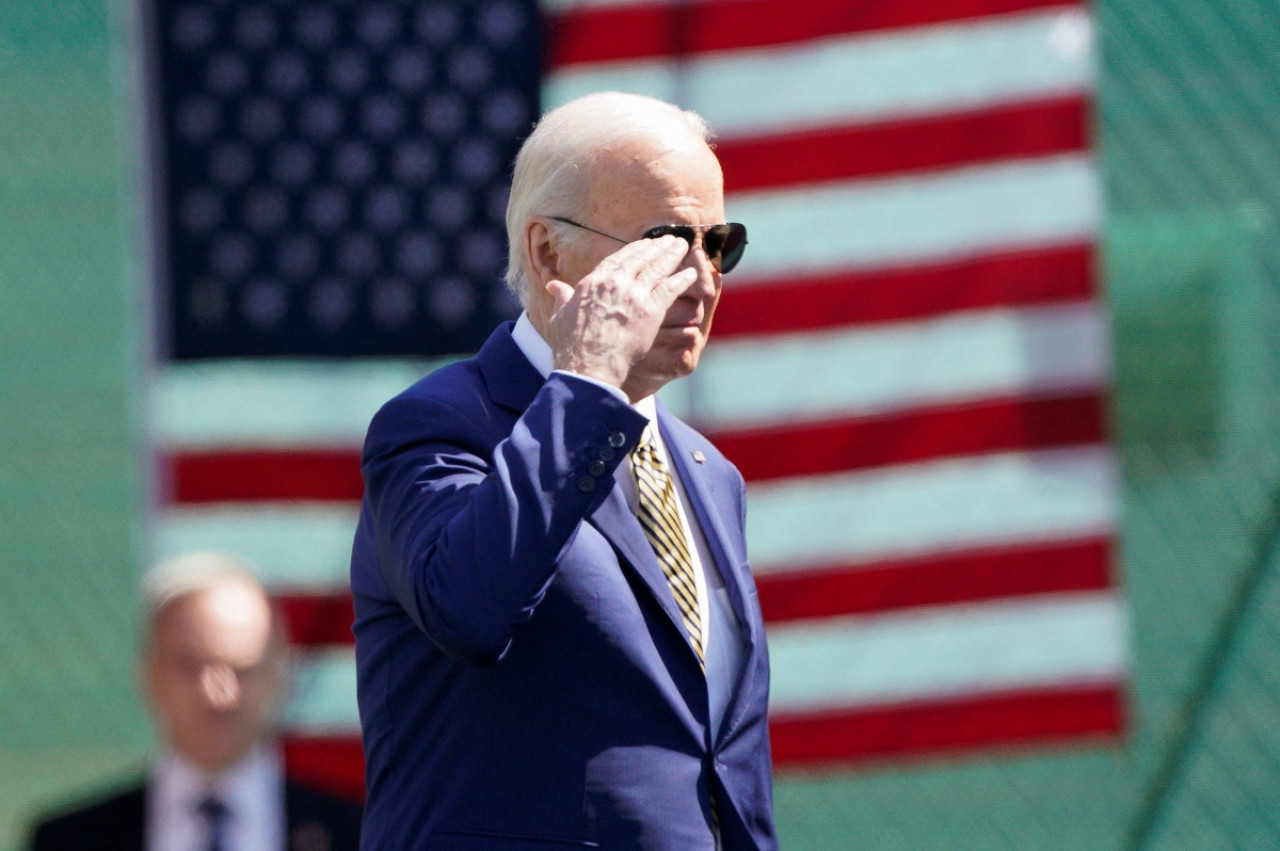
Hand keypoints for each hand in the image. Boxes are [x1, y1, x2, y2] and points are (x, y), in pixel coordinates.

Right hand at [543, 235, 697, 392]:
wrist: (589, 365)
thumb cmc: (572, 347)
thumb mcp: (560, 317)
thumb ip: (561, 298)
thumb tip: (554, 287)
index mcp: (593, 282)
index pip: (618, 258)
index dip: (635, 250)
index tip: (646, 244)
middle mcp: (615, 283)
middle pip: (641, 258)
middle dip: (657, 247)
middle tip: (670, 239)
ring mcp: (634, 295)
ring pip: (658, 268)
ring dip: (672, 255)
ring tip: (683, 246)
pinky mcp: (651, 310)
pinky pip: (670, 288)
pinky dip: (683, 279)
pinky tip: (692, 273)